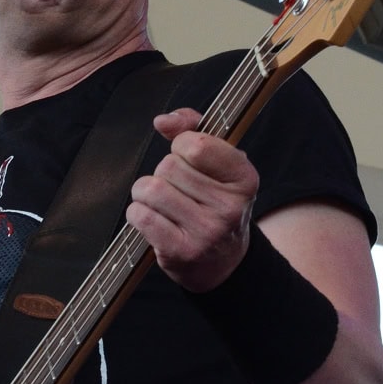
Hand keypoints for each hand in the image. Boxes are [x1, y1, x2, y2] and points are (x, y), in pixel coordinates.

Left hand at [127, 107, 258, 292]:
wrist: (222, 261)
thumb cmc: (214, 204)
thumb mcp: (217, 164)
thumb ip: (192, 130)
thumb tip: (163, 121)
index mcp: (244, 178)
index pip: (195, 145)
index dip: (181, 146)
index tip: (187, 158)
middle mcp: (230, 206)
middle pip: (168, 167)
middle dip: (163, 174)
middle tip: (177, 189)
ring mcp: (207, 231)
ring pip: (151, 189)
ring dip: (145, 193)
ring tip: (161, 204)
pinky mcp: (182, 251)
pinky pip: (140, 215)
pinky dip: (138, 213)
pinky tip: (153, 219)